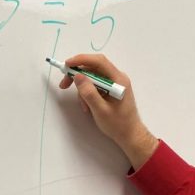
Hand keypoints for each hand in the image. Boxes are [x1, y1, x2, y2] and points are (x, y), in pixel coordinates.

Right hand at [59, 53, 158, 169]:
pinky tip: (88, 107)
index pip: (98, 61)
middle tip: (64, 85)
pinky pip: (95, 86)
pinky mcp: (111, 90)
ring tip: (84, 107)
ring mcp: (114, 84)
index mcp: (118, 79)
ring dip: (83, 90)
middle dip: (77, 76)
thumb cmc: (118, 124)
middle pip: (93, 68)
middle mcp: (117, 78)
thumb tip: (78, 76)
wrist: (130, 135)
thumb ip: (89, 92)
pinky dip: (88, 94)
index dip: (81, 60)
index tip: (66, 65)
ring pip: (92, 78)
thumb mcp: (100, 110)